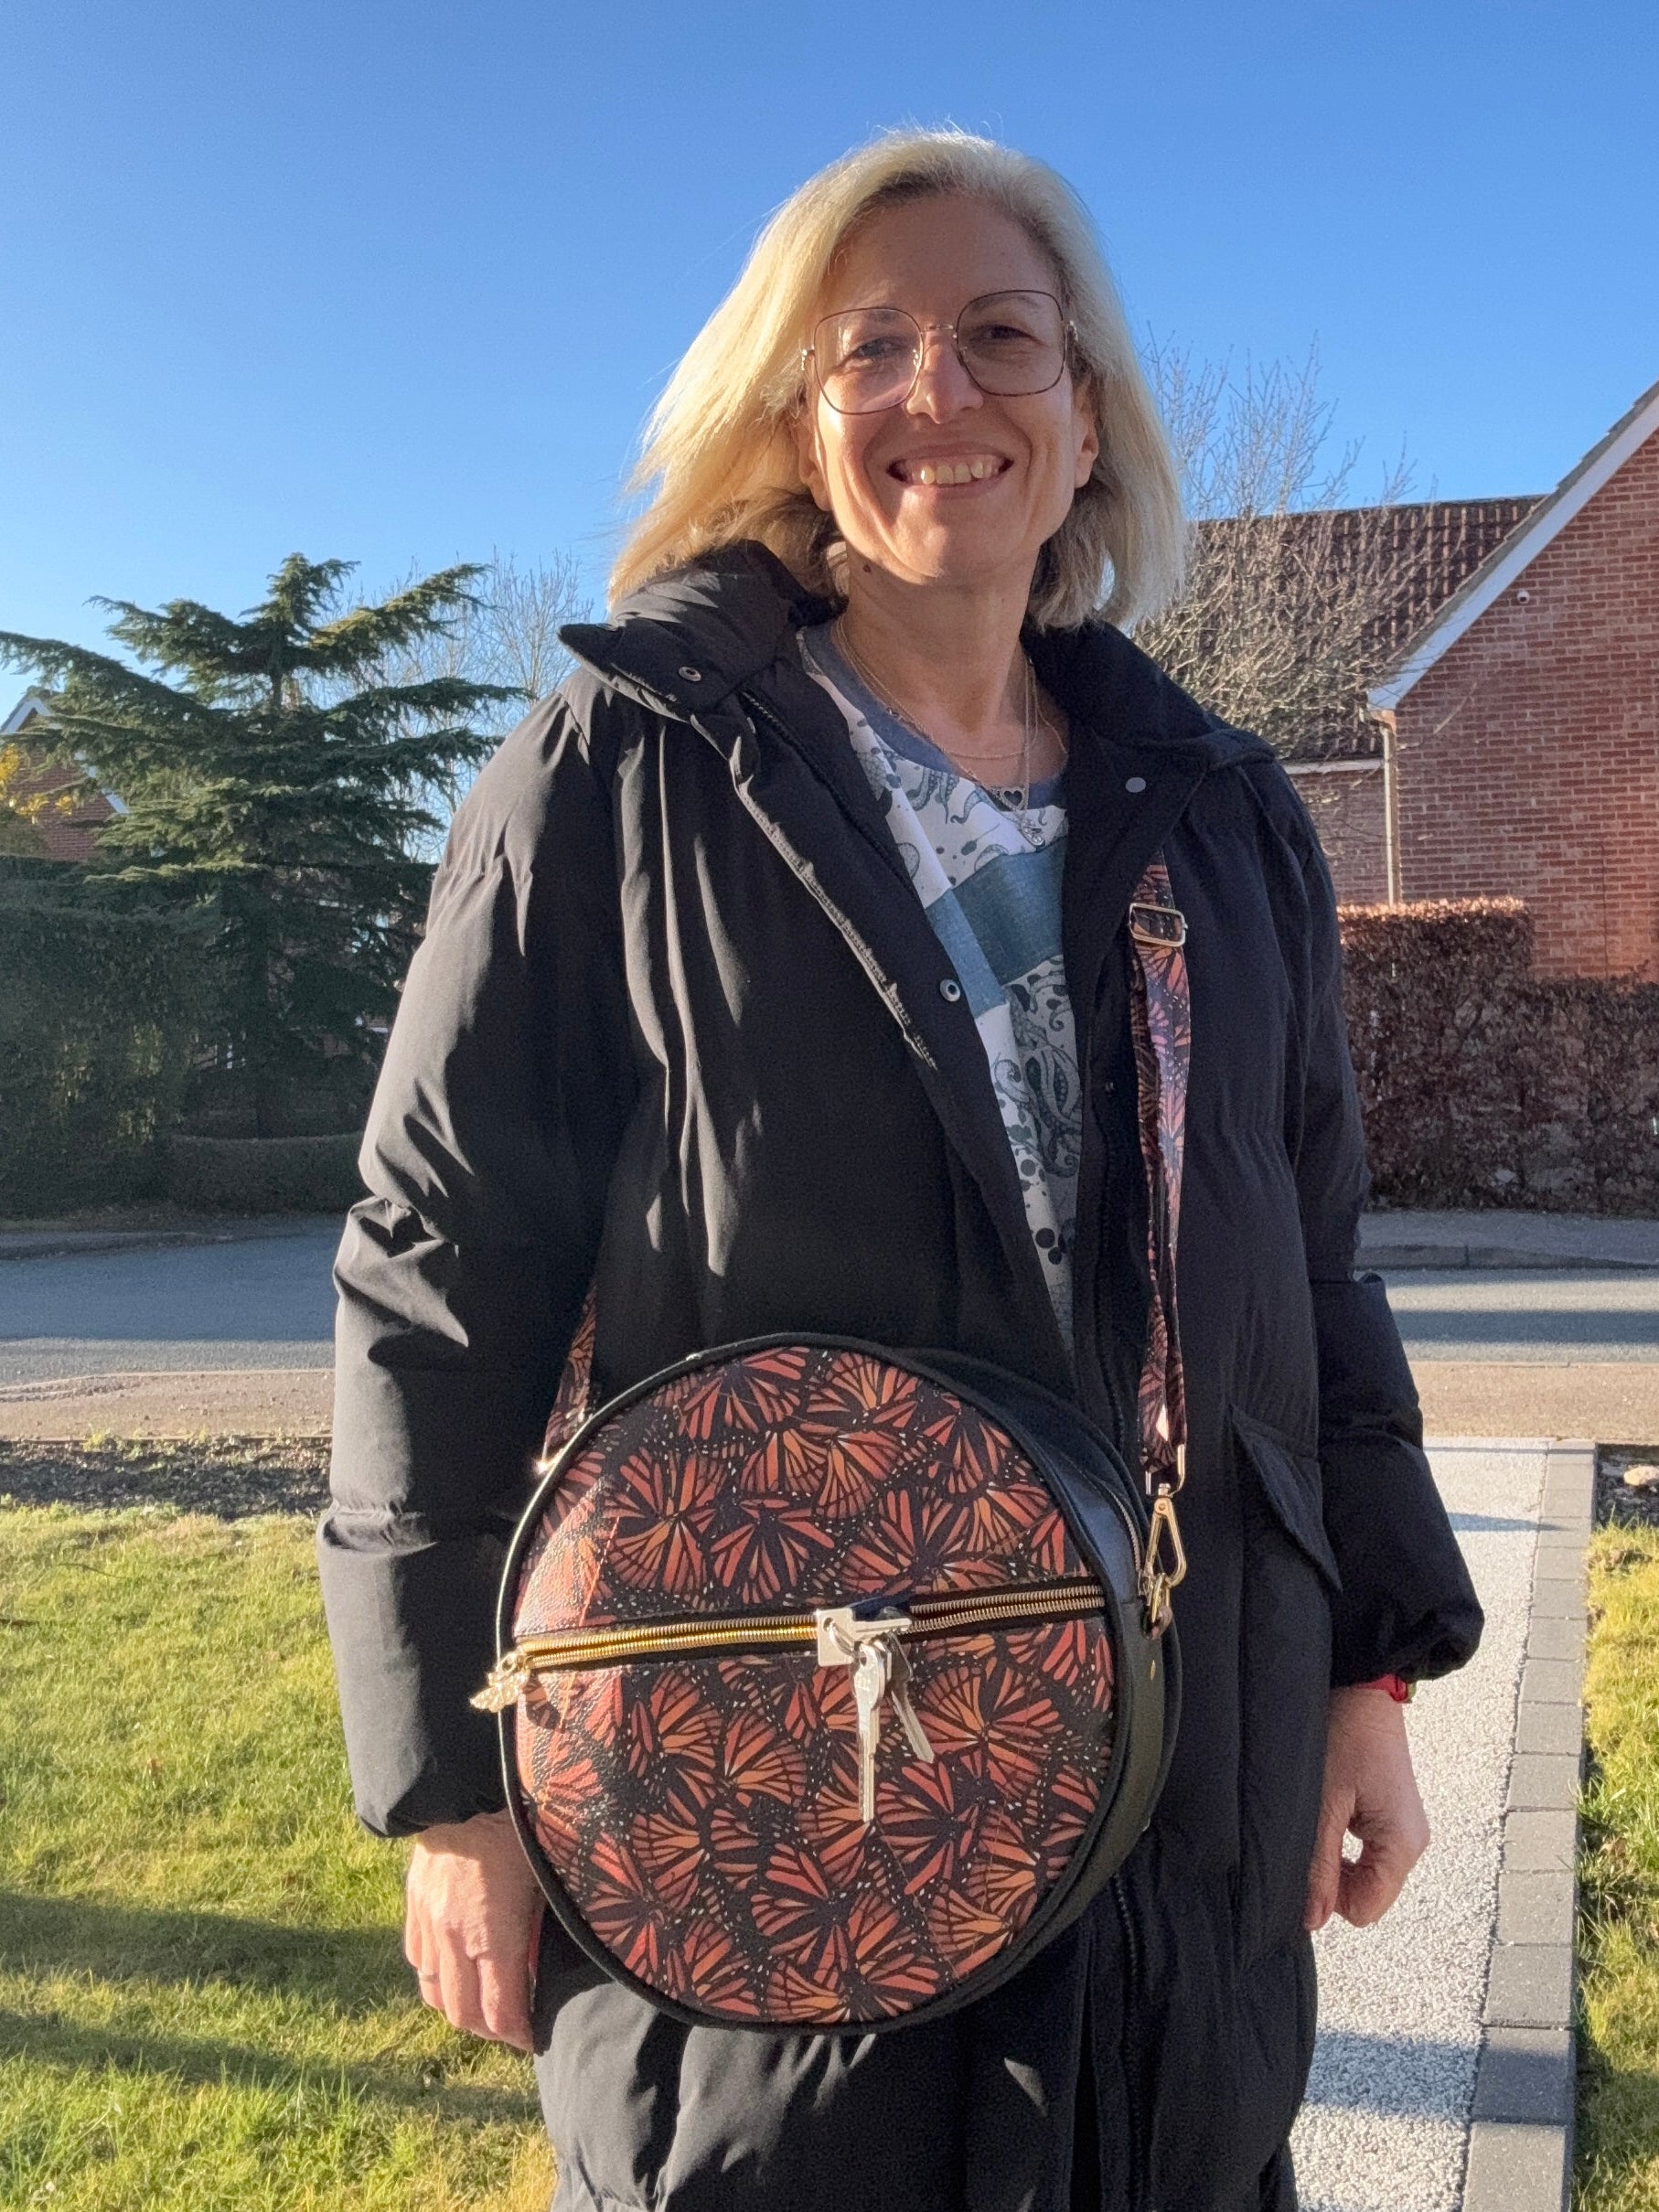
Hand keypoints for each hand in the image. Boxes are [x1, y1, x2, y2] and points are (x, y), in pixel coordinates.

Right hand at [404, 1806, 544, 2050]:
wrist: (466, 1787)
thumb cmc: (520, 1828)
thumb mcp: (547, 1879)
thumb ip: (546, 1928)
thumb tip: (553, 1960)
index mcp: (494, 1938)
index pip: (500, 2014)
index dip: (517, 2035)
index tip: (533, 2038)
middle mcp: (456, 1941)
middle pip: (463, 2015)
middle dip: (489, 2030)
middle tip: (511, 2026)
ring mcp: (430, 1925)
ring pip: (433, 1992)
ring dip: (458, 2007)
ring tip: (482, 2003)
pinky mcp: (414, 1906)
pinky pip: (418, 1959)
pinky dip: (435, 1975)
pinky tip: (454, 1968)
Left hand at [1303, 1684, 1429, 1931]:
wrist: (1364, 1687)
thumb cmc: (1345, 1736)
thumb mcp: (1323, 1804)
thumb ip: (1319, 1865)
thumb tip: (1313, 1920)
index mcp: (1403, 1845)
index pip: (1365, 1909)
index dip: (1329, 1898)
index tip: (1305, 1863)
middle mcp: (1411, 1843)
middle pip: (1365, 1893)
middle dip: (1332, 1876)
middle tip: (1308, 1834)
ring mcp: (1403, 1828)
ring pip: (1363, 1871)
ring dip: (1335, 1856)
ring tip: (1319, 1816)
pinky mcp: (1392, 1814)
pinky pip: (1366, 1849)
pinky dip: (1342, 1840)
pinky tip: (1329, 1810)